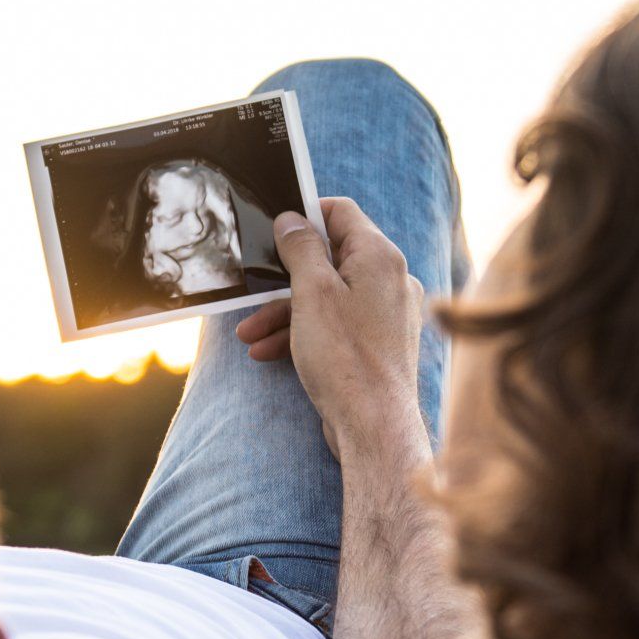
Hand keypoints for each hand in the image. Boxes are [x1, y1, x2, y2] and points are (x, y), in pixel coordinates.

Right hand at [235, 198, 426, 459]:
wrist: (373, 425)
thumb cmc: (345, 357)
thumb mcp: (311, 293)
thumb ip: (301, 249)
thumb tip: (292, 220)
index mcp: (379, 257)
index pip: (341, 212)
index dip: (305, 216)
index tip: (273, 232)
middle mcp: (390, 280)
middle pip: (329, 259)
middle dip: (283, 279)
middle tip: (252, 291)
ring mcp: (386, 313)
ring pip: (328, 297)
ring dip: (284, 312)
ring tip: (248, 336)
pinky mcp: (378, 343)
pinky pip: (336, 324)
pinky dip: (303, 332)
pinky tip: (268, 352)